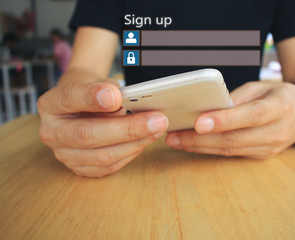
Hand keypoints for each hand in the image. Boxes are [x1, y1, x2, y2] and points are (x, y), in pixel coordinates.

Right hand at [38, 80, 167, 176]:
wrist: (82, 106)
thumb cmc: (91, 92)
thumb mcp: (97, 82)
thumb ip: (107, 91)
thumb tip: (122, 105)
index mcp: (50, 104)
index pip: (69, 99)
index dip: (92, 98)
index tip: (116, 96)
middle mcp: (52, 132)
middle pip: (88, 135)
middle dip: (127, 129)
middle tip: (156, 120)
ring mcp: (64, 154)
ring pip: (102, 156)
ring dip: (135, 143)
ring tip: (157, 129)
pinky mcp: (80, 168)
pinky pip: (109, 166)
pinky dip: (131, 152)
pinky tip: (145, 140)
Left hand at [165, 81, 294, 158]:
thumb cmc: (280, 95)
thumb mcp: (262, 86)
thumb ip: (237, 97)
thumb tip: (208, 108)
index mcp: (279, 108)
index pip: (250, 116)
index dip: (224, 120)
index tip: (198, 123)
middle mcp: (275, 132)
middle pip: (234, 139)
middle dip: (200, 139)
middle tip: (174, 136)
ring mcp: (269, 148)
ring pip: (229, 150)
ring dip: (200, 147)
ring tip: (176, 141)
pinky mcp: (261, 155)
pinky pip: (232, 154)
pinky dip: (210, 149)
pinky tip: (193, 145)